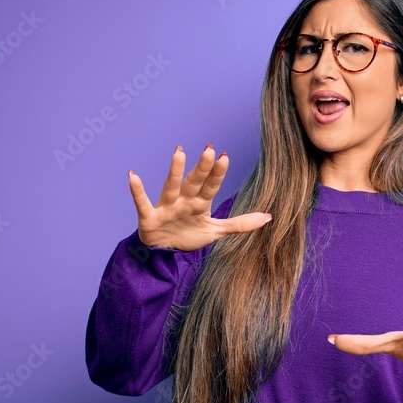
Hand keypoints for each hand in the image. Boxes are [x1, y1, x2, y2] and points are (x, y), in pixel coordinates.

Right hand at [127, 144, 271, 250]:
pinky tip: (133, 176)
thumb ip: (241, 224)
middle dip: (202, 168)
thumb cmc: (188, 235)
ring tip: (179, 152)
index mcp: (200, 203)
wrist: (164, 253)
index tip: (226, 156)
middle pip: (194, 182)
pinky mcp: (149, 217)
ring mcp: (166, 207)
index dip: (217, 174)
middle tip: (210, 149)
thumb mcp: (217, 231)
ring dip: (175, 171)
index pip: (211, 186)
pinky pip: (142, 202)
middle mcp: (184, 201)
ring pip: (171, 186)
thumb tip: (269, 217)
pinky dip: (137, 191)